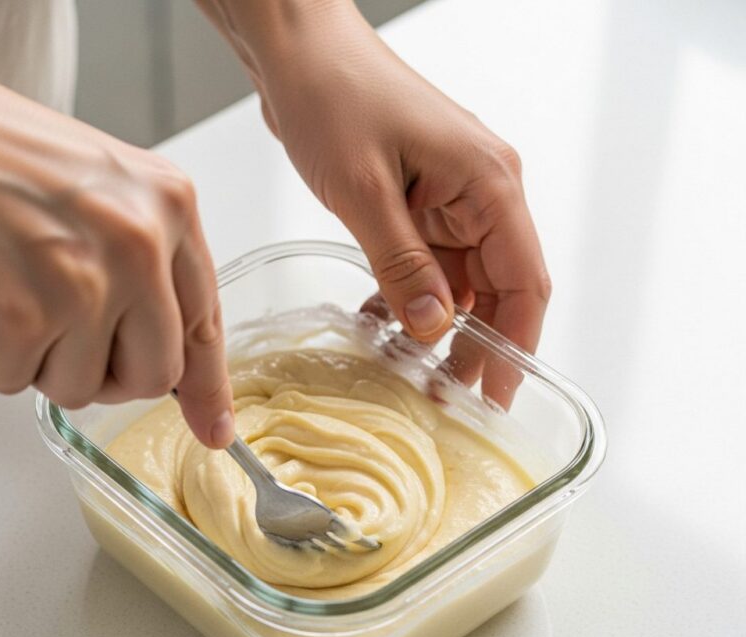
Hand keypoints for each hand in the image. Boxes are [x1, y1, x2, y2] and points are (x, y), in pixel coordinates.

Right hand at [0, 67, 233, 446]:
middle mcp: (138, 246)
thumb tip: (179, 363)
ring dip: (45, 358)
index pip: (205, 324)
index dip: (207, 387)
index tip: (213, 426)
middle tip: (71, 333)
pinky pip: (16, 381)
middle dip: (112, 372)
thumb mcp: (107, 190)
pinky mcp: (19, 319)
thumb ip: (153, 266)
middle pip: (155, 375)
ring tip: (16, 289)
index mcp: (170, 206)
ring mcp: (82, 285)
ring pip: (85, 387)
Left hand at [202, 0, 550, 402]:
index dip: (515, 346)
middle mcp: (481, 194)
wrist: (299, 52)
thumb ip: (403, 264)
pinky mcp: (419, 206)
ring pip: (458, 284)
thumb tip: (435, 328)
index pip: (525, 281)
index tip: (496, 397)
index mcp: (489, 183)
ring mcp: (450, 201)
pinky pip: (426, 267)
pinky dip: (408, 298)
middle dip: (473, 345)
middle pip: (496, 290)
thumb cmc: (334, 95)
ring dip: (435, 326)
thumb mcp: (366, 191)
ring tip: (407, 369)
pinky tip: (382, 324)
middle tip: (443, 396)